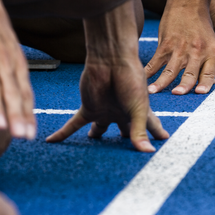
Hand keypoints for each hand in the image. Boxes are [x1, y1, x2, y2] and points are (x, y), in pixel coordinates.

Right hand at [0, 0, 35, 139]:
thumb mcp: (10, 52)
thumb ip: (12, 75)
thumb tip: (18, 100)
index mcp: (15, 64)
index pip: (24, 93)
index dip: (27, 114)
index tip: (29, 135)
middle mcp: (3, 62)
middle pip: (11, 92)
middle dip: (16, 115)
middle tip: (20, 136)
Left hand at [47, 58, 168, 151]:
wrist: (111, 58)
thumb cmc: (131, 79)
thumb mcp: (139, 108)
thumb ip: (140, 131)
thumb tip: (148, 152)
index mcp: (139, 112)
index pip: (150, 127)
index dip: (156, 135)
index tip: (162, 143)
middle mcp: (122, 113)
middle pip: (124, 132)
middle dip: (126, 142)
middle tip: (126, 156)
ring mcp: (105, 111)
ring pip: (99, 130)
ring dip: (96, 137)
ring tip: (93, 151)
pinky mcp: (89, 108)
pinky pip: (74, 124)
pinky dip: (63, 133)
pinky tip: (51, 141)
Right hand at [144, 1, 214, 94]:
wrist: (189, 1)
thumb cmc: (202, 25)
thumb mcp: (212, 43)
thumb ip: (210, 64)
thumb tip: (211, 83)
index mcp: (212, 53)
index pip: (209, 73)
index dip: (205, 84)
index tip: (199, 93)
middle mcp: (197, 52)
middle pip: (190, 73)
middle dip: (184, 85)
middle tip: (177, 94)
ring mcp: (180, 48)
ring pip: (170, 69)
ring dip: (161, 82)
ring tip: (151, 92)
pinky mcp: (166, 44)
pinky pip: (155, 62)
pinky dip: (148, 72)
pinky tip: (142, 79)